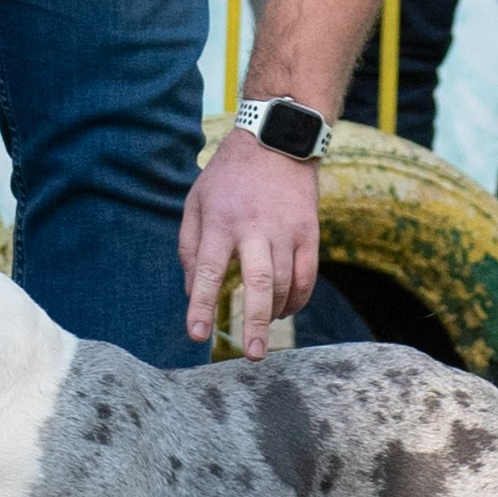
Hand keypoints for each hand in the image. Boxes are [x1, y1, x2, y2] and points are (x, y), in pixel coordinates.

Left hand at [180, 130, 319, 359]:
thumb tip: (189, 290)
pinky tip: (285, 310)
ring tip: (262, 328)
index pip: (206, 269)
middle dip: (254, 322)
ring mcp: (286, 229)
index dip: (200, 304)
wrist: (277, 141)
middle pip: (258, 281)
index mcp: (220, 220)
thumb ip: (188, 246)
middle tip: (251, 355)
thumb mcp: (196, 200)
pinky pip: (307, 275)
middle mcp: (254, 227)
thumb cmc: (228, 176)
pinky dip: (298, 299)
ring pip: (284, 283)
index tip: (196, 334)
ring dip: (273, 313)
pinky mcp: (309, 231)